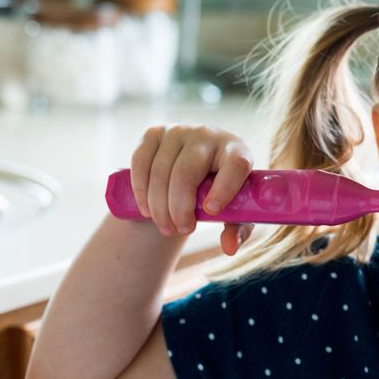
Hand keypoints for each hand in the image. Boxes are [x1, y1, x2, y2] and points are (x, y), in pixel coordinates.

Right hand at [130, 124, 254, 255]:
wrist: (198, 165)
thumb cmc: (221, 190)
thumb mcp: (235, 209)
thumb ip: (238, 229)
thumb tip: (229, 248)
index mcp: (237, 151)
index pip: (235, 165)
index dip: (224, 188)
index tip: (212, 211)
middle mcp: (209, 135)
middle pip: (186, 172)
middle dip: (179, 208)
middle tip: (181, 230)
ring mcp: (179, 131)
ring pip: (160, 171)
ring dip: (158, 206)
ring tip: (166, 226)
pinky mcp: (155, 133)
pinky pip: (140, 162)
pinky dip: (140, 190)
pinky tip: (147, 209)